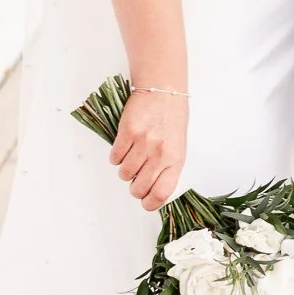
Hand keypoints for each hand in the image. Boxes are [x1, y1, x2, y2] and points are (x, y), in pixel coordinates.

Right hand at [110, 86, 187, 211]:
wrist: (164, 91)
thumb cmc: (172, 118)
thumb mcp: (178, 146)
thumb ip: (168, 168)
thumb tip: (154, 189)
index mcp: (175, 160)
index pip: (161, 194)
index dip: (150, 204)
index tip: (145, 203)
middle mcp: (160, 154)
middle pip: (139, 188)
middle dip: (134, 188)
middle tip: (135, 180)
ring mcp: (143, 143)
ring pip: (124, 173)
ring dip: (124, 171)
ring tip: (131, 158)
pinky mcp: (128, 132)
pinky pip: (115, 157)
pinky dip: (116, 156)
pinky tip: (124, 147)